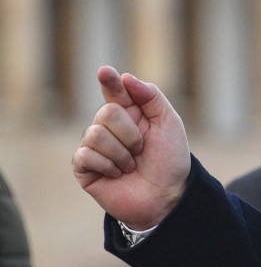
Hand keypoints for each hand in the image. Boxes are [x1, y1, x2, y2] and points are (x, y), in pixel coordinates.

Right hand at [72, 66, 190, 229]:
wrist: (167, 195)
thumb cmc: (170, 159)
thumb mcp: (169, 123)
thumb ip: (151, 97)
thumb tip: (126, 78)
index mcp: (130, 112)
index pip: (115, 90)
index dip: (109, 80)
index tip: (105, 71)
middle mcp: (109, 127)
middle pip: (106, 112)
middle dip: (129, 132)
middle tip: (141, 148)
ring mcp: (94, 146)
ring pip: (95, 134)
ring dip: (121, 152)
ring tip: (132, 165)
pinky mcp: (84, 168)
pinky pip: (85, 155)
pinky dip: (108, 165)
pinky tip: (117, 174)